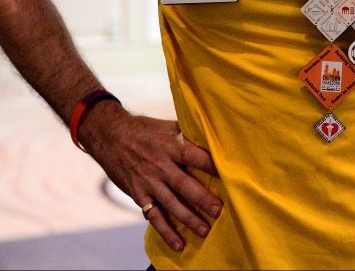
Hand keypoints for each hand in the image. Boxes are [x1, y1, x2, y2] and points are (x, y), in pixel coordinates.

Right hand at [78, 103, 221, 251]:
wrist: (109, 135)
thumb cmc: (144, 129)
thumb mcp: (166, 126)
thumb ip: (188, 134)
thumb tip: (212, 136)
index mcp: (170, 146)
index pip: (195, 157)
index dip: (211, 165)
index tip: (229, 175)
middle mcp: (160, 165)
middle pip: (185, 185)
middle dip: (203, 199)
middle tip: (219, 211)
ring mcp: (148, 182)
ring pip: (171, 204)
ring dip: (188, 219)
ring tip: (205, 230)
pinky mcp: (138, 194)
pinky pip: (153, 215)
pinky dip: (166, 231)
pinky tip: (178, 243)